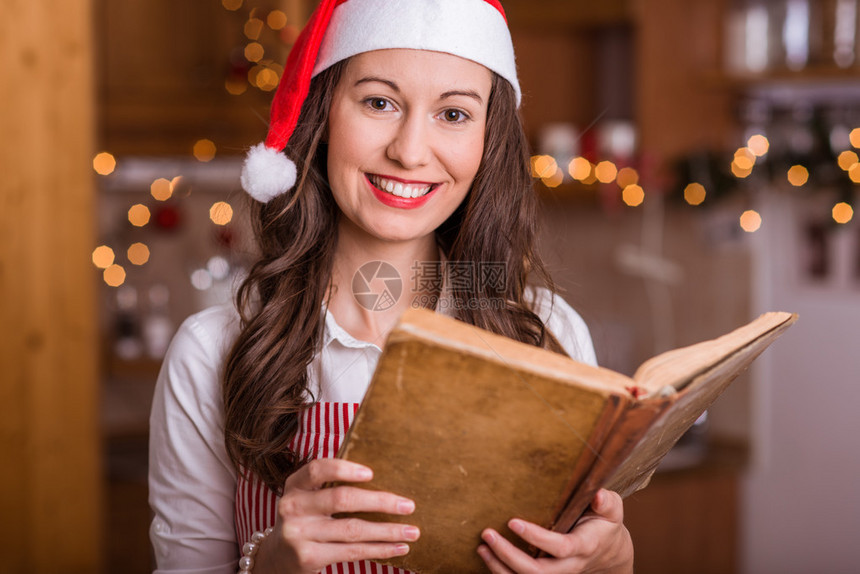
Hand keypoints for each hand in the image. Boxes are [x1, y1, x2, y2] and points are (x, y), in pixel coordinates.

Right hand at [253, 458, 419, 573]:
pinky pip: (351, 552)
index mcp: (295, 485)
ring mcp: (299, 533)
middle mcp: (293, 507)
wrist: (277, 556)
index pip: (318, 469)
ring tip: (412, 531)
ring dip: (388, 531)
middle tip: (409, 505)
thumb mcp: (309, 498)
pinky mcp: (308, 557)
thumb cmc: (306, 519)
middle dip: (380, 502)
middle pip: (342, 499)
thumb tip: (385, 477)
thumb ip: (332, 485)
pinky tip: (398, 548)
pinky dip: (379, 549)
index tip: (371, 473)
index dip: (344, 469)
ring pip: (353, 529)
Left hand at [477, 489, 632, 573]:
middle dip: (509, 555)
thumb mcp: (611, 510)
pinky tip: (486, 555)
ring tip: (482, 546)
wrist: (607, 552)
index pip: (560, 547)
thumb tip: (596, 494)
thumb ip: (606, 502)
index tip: (513, 522)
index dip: (536, 538)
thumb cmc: (603, 524)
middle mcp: (568, 566)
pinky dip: (501, 572)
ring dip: (500, 567)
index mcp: (584, 547)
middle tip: (488, 534)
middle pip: (537, 571)